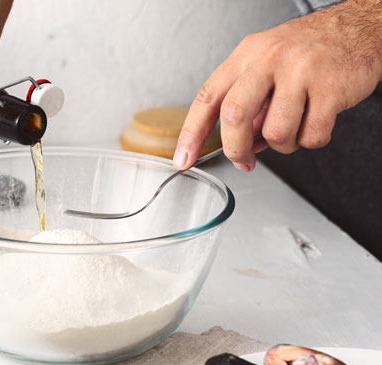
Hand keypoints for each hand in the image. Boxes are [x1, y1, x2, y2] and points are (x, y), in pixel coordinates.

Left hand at [174, 0, 381, 171]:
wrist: (357, 27)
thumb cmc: (306, 50)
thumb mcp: (264, 62)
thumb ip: (245, 99)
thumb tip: (235, 144)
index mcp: (246, 55)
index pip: (208, 98)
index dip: (191, 133)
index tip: (183, 159)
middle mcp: (269, 60)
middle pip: (235, 116)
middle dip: (235, 148)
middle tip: (242, 160)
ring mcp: (301, 73)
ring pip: (275, 133)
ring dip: (282, 145)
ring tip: (292, 129)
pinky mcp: (331, 89)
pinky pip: (311, 135)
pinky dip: (311, 140)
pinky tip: (315, 122)